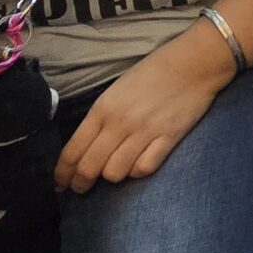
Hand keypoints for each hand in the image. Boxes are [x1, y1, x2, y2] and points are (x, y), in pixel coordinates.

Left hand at [55, 55, 219, 192]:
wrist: (191, 64)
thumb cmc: (151, 73)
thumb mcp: (115, 91)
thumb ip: (100, 118)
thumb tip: (86, 147)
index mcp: (103, 109)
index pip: (73, 150)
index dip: (63, 172)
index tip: (60, 183)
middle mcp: (119, 123)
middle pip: (90, 167)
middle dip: (81, 183)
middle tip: (81, 188)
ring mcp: (144, 132)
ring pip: (115, 173)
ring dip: (111, 176)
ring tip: (113, 171)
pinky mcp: (167, 139)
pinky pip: (144, 169)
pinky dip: (137, 172)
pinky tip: (137, 164)